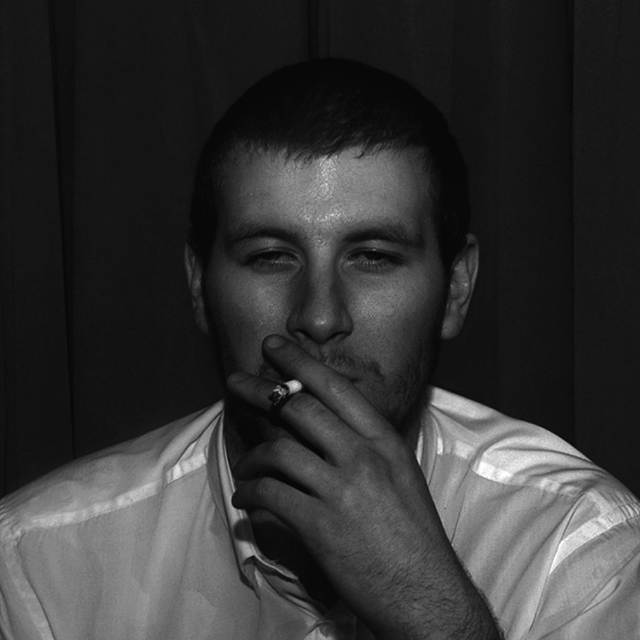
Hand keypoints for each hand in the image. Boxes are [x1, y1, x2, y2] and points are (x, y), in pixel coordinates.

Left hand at [228, 335, 501, 639]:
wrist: (425, 591)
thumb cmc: (412, 533)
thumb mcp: (399, 474)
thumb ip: (364, 446)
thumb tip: (325, 428)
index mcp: (383, 440)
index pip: (335, 388)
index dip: (300, 363)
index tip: (274, 347)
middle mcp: (362, 456)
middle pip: (299, 408)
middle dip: (261, 389)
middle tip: (236, 381)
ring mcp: (341, 490)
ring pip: (278, 451)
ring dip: (252, 457)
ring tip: (245, 468)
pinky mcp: (320, 525)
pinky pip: (271, 496)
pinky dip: (250, 495)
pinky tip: (246, 500)